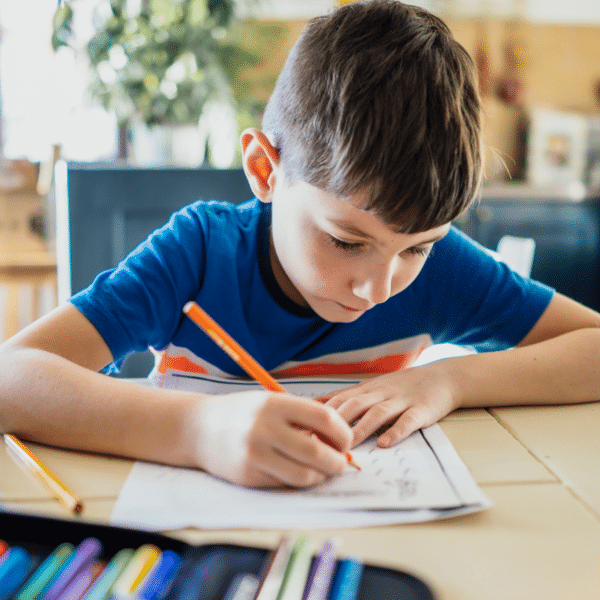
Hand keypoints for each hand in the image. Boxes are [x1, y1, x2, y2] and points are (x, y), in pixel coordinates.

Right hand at [188, 390, 352, 488]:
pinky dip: (298, 480)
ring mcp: (255, 455)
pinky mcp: (248, 476)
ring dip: (321, 476)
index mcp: (275, 404)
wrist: (199, 428)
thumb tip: (339, 440)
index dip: (343, 433)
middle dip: (337, 461)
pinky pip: (285, 484)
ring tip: (322, 469)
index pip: (324, 419)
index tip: (346, 440)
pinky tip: (297, 470)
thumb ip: (303, 417)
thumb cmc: (243, 412)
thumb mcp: (272, 402)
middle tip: (341, 462)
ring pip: (304, 475)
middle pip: (318, 452)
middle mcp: (264, 429)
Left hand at [320, 363, 459, 447]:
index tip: (306, 430)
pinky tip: (384, 443)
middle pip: (354, 405)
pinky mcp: (421, 410)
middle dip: (336, 423)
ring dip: (361, 428)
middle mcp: (380, 393)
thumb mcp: (370, 387)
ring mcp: (401, 401)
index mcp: (366, 389)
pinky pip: (407, 421)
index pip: (339, 400)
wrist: (442, 377)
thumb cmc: (401, 386)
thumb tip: (312, 404)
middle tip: (321, 441)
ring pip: (377, 413)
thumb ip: (344, 397)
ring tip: (347, 444)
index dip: (321, 415)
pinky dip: (395, 431)